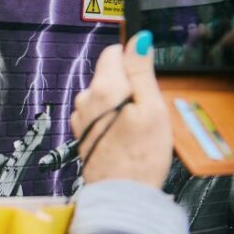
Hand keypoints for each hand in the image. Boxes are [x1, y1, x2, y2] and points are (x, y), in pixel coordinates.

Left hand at [71, 32, 171, 187]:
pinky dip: (110, 120)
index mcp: (104, 88)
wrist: (122, 193)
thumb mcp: (152, 107)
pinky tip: (122, 137)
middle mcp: (85, 99)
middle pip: (109, 76)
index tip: (146, 80)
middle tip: (145, 111)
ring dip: (118, 105)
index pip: (113, 53)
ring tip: (134, 128)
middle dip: (128, 87)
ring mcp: (80, 117)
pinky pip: (97, 114)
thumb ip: (141, 71)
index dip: (133, 62)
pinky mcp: (81, 132)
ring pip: (103, 96)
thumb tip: (138, 40)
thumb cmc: (142, 154)